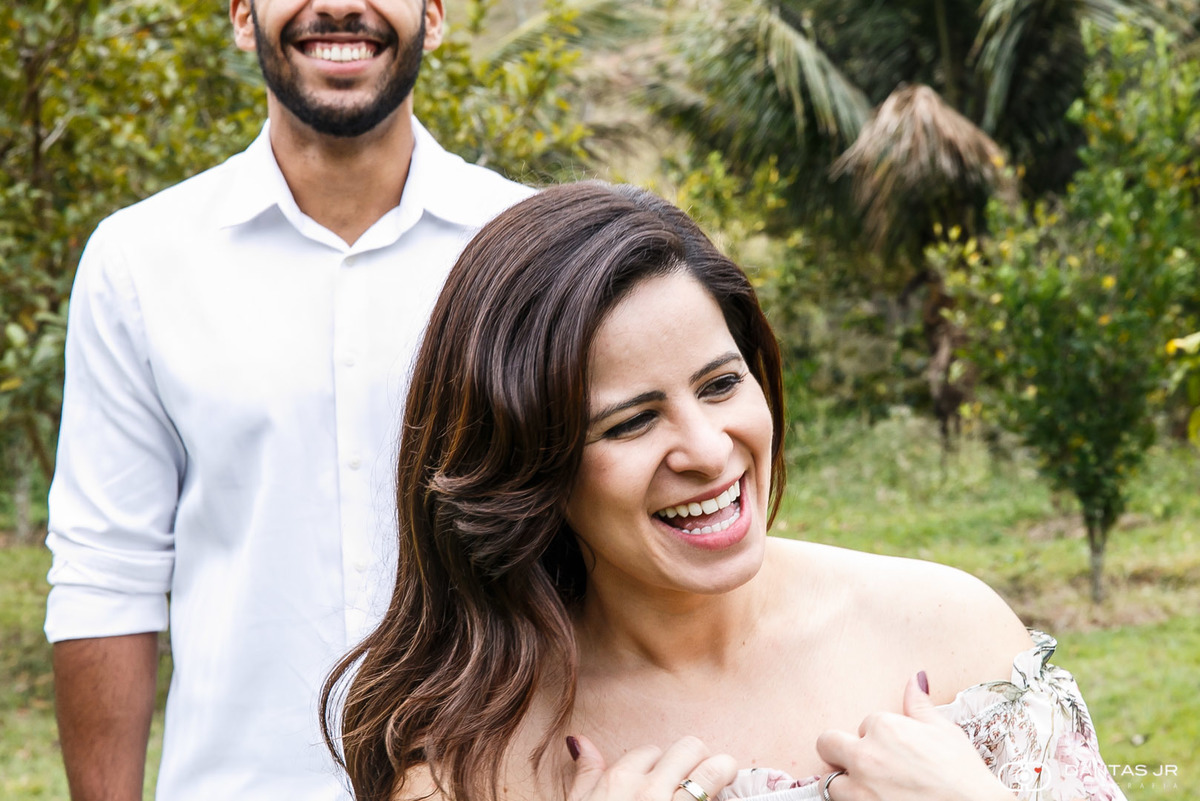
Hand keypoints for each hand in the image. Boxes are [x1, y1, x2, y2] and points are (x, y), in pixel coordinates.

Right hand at [567, 734, 736, 800]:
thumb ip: (586, 774)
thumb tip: (581, 742)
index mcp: (619, 782)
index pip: (651, 751)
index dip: (657, 765)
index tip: (660, 781)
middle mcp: (650, 791)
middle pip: (689, 748)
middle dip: (695, 758)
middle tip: (696, 777)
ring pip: (715, 770)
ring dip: (721, 772)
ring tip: (721, 782)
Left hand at [815, 673, 1012, 800]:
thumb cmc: (964, 776)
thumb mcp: (944, 731)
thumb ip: (919, 705)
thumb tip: (915, 679)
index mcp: (884, 727)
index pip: (864, 724)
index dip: (878, 737)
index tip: (895, 750)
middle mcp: (865, 755)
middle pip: (827, 744)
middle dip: (839, 751)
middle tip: (862, 764)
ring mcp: (860, 788)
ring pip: (829, 781)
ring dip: (844, 783)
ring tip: (870, 788)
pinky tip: (874, 799)